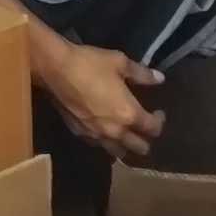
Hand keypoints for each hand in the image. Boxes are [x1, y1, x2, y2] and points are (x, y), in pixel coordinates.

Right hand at [47, 43, 165, 158]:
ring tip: (125, 132)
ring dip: (126, 145)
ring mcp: (97, 135)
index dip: (160, 121)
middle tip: (143, 125)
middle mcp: (116, 131)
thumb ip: (142, 74)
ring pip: (119, 152)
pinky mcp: (81, 134)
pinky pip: (99, 145)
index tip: (159, 112)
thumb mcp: (119, 62)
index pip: (153, 128)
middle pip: (140, 148)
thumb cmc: (90, 63)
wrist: (55, 69)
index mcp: (129, 114)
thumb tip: (160, 79)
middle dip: (146, 139)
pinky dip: (106, 141)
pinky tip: (104, 129)